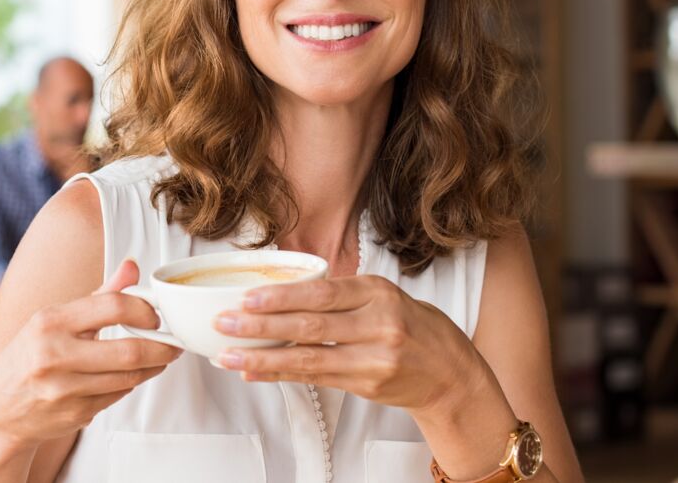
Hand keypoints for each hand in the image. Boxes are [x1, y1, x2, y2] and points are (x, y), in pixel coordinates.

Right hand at [0, 259, 182, 448]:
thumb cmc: (28, 357)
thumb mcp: (53, 319)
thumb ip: (99, 295)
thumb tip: (132, 267)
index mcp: (49, 322)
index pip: (112, 306)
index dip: (144, 310)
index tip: (155, 315)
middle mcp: (54, 355)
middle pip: (129, 350)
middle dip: (162, 347)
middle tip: (173, 343)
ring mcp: (64, 389)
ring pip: (129, 377)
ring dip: (152, 367)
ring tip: (159, 357)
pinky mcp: (75, 414)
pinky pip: (117, 396)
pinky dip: (130, 384)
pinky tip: (130, 375)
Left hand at [212, 275, 489, 415]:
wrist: (452, 374)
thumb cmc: (414, 329)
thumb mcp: (385, 297)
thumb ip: (342, 295)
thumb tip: (282, 294)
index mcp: (378, 292)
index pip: (322, 293)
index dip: (282, 297)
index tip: (247, 297)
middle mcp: (378, 324)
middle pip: (310, 325)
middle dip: (261, 325)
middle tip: (225, 323)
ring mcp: (373, 358)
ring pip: (308, 357)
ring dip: (263, 357)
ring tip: (229, 356)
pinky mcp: (367, 385)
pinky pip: (315, 378)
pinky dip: (281, 375)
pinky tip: (255, 372)